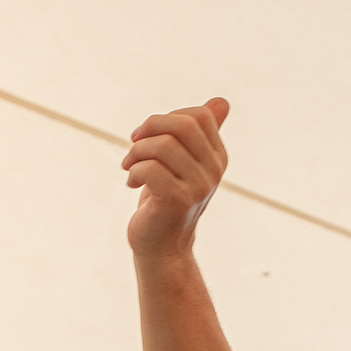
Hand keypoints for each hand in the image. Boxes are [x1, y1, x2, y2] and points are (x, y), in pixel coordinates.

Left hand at [123, 97, 229, 257]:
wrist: (162, 248)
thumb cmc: (166, 201)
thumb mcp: (182, 163)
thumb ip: (197, 135)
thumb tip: (222, 102)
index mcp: (218, 158)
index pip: (200, 116)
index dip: (168, 118)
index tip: (147, 135)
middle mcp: (213, 171)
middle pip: (184, 125)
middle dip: (150, 128)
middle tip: (133, 143)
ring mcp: (198, 187)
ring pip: (163, 145)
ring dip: (136, 152)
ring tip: (129, 166)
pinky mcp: (178, 200)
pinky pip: (150, 168)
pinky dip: (133, 171)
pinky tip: (131, 183)